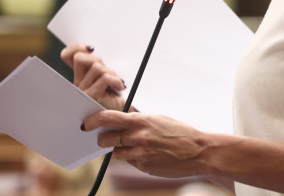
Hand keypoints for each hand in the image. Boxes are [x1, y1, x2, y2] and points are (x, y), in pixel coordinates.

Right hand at [60, 43, 126, 110]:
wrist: (123, 117)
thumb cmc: (116, 96)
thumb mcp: (107, 77)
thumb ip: (99, 65)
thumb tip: (94, 49)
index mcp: (79, 77)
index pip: (67, 55)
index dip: (77, 47)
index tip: (91, 48)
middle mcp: (76, 85)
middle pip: (80, 58)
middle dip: (98, 60)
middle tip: (108, 71)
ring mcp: (82, 92)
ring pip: (96, 67)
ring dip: (111, 72)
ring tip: (116, 82)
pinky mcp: (92, 97)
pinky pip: (104, 78)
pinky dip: (115, 80)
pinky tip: (120, 86)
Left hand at [85, 110, 211, 178]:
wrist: (197, 151)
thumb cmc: (179, 133)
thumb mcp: (157, 120)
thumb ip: (137, 122)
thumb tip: (119, 124)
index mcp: (141, 121)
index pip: (108, 118)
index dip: (93, 120)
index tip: (85, 123)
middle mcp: (138, 137)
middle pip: (106, 139)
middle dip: (103, 139)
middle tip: (104, 138)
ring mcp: (140, 154)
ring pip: (116, 153)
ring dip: (119, 150)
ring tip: (134, 146)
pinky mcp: (144, 166)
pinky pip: (130, 162)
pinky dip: (133, 159)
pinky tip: (148, 155)